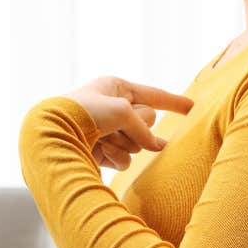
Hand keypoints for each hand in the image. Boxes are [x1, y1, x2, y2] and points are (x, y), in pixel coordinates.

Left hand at [61, 76, 194, 170]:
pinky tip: (99, 153)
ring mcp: (107, 132)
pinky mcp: (101, 153)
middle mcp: (112, 109)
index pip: (153, 95)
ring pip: (137, 144)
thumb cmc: (85, 113)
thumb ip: (144, 129)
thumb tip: (157, 147)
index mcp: (115, 88)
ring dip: (123, 143)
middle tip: (113, 126)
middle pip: (147, 122)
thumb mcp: (122, 111)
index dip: (174, 102)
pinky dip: (115, 157)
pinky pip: (125, 159)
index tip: (194, 107)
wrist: (53, 136)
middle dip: (135, 127)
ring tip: (101, 140)